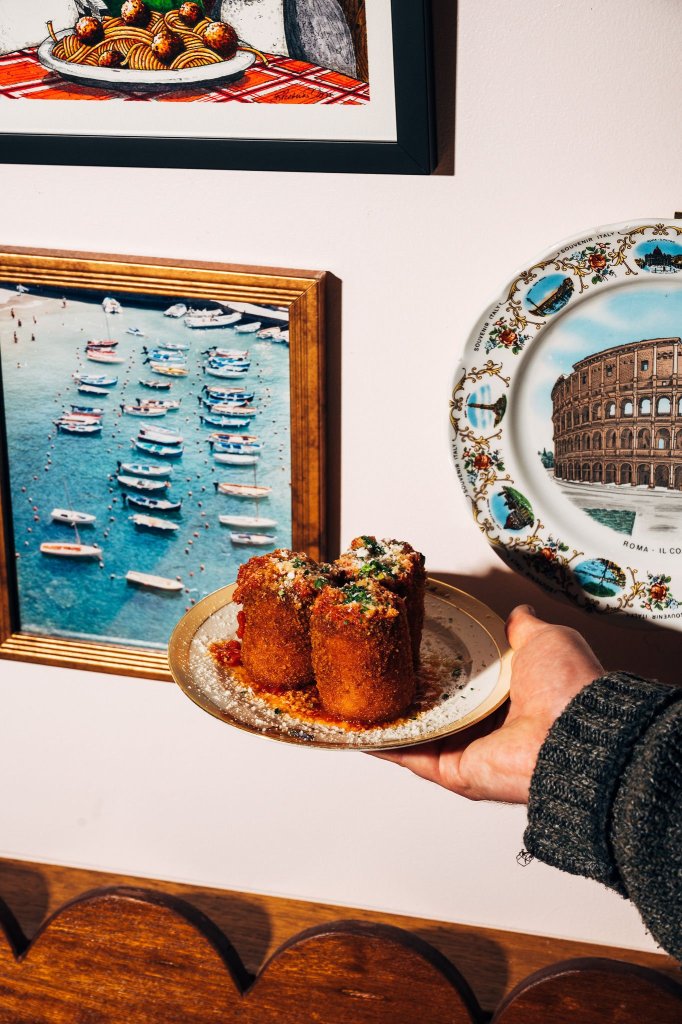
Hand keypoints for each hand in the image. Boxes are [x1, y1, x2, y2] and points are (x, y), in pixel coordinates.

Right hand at [374, 604, 603, 802]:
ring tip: (354, 693)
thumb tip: (518, 614)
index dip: (437, 661)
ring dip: (385, 716)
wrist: (573, 732)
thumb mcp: (545, 640)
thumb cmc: (566, 686)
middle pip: (435, 707)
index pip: (464, 679)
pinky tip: (356, 725)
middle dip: (404, 689)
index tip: (409, 644)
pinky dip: (381, 742)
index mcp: (509, 696)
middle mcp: (487, 727)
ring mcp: (467, 750)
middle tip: (374, 665)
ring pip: (415, 731)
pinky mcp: (450, 770)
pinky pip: (408, 755)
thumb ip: (524, 629)